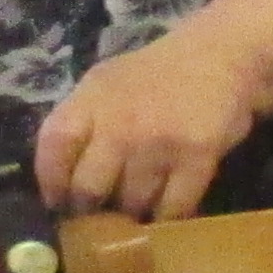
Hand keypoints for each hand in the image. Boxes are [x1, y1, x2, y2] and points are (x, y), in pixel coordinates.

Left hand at [33, 26, 266, 222]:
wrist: (221, 55)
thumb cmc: (158, 74)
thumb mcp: (107, 83)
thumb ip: (82, 121)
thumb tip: (61, 178)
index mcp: (91, 100)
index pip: (53, 147)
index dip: (51, 181)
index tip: (57, 201)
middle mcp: (119, 123)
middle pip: (88, 189)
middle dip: (90, 208)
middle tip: (100, 213)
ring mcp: (157, 144)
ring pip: (130, 204)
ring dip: (131, 214)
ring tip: (137, 209)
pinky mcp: (196, 159)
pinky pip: (172, 208)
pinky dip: (167, 217)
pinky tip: (167, 212)